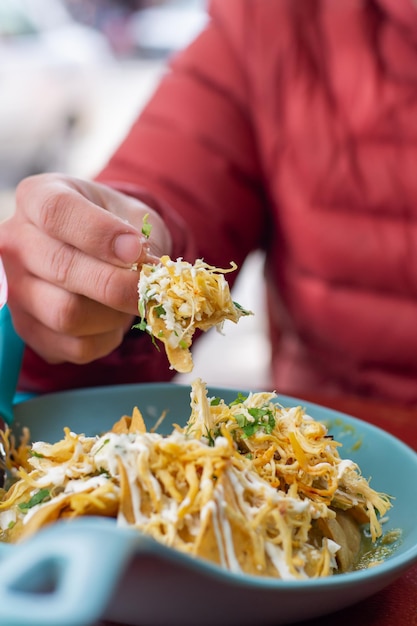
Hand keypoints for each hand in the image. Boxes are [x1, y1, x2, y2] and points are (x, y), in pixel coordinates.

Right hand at [0, 173, 171, 363]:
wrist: (102, 255)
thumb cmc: (118, 228)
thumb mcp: (134, 215)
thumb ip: (141, 237)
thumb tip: (146, 270)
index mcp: (38, 197)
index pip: (57, 212)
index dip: (100, 234)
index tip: (136, 250)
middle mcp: (15, 241)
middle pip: (62, 269)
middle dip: (119, 285)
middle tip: (152, 289)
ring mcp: (15, 288)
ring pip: (67, 314)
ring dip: (114, 315)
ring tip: (131, 303)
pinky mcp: (27, 328)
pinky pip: (74, 346)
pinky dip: (107, 339)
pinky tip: (114, 321)